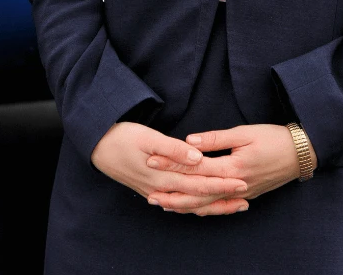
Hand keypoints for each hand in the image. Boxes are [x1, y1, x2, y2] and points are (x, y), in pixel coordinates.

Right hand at [90, 122, 249, 210]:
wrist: (97, 146)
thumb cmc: (122, 137)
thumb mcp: (148, 138)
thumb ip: (174, 150)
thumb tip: (198, 158)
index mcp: (164, 175)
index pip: (199, 182)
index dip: (222, 183)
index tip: (241, 182)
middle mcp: (161, 188)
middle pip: (197, 197)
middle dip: (222, 198)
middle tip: (245, 196)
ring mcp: (155, 191)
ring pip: (188, 203)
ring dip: (211, 205)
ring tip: (231, 205)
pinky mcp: (151, 189)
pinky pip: (178, 202)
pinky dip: (193, 205)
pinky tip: (201, 206)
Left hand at [145, 124, 317, 214]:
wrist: (301, 154)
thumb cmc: (274, 138)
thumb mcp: (245, 133)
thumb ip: (217, 138)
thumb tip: (190, 140)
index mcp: (232, 167)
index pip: (195, 167)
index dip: (172, 163)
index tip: (152, 159)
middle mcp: (234, 186)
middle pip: (197, 193)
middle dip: (172, 192)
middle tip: (149, 192)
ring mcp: (240, 194)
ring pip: (207, 205)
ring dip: (184, 205)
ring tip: (163, 204)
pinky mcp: (246, 196)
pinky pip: (219, 206)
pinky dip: (202, 208)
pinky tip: (191, 208)